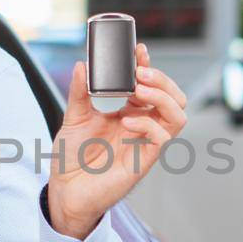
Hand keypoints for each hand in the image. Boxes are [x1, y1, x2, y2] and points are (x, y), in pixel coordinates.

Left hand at [47, 42, 188, 237]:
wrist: (65, 191)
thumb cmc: (72, 159)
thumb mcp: (73, 117)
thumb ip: (79, 92)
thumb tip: (81, 65)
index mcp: (129, 113)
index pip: (150, 86)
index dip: (149, 66)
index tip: (138, 50)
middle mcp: (141, 127)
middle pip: (174, 98)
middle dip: (162, 80)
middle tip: (140, 73)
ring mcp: (144, 144)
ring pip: (177, 116)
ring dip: (162, 98)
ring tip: (138, 91)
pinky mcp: (142, 162)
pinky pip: (162, 139)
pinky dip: (148, 125)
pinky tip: (126, 121)